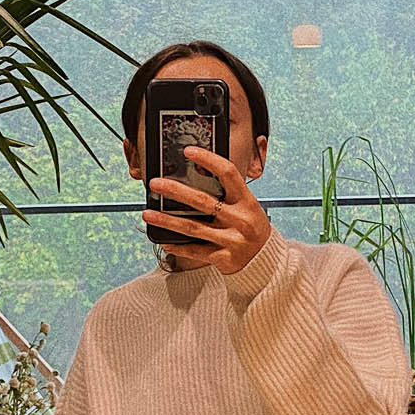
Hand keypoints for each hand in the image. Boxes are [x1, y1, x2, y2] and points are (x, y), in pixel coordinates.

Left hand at [146, 149, 270, 274]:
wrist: (266, 262)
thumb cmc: (252, 229)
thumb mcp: (248, 207)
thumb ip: (229, 194)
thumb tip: (197, 175)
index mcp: (247, 201)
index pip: (228, 173)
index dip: (208, 159)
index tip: (188, 151)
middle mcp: (240, 219)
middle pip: (203, 201)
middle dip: (175, 190)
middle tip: (155, 183)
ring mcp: (232, 240)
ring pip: (193, 227)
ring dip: (167, 220)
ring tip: (147, 213)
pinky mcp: (224, 258)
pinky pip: (196, 251)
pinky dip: (179, 247)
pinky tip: (164, 241)